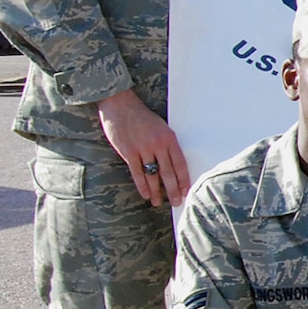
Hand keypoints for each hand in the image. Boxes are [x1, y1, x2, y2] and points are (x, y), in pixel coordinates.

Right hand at [96, 88, 189, 204]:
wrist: (121, 105)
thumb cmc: (142, 117)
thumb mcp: (161, 127)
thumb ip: (167, 144)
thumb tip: (174, 164)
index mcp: (170, 138)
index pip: (180, 164)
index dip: (184, 179)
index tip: (187, 191)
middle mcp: (158, 145)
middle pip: (168, 173)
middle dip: (173, 190)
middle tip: (177, 203)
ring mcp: (143, 149)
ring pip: (153, 175)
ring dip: (157, 191)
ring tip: (160, 203)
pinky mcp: (128, 152)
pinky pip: (137, 173)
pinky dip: (142, 186)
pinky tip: (146, 195)